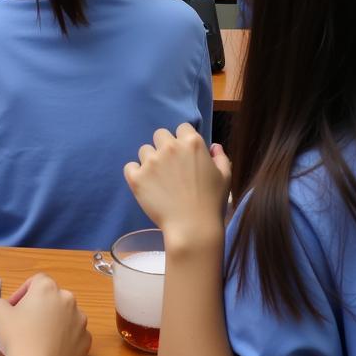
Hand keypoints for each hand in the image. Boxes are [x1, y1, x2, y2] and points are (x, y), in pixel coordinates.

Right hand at [0, 273, 90, 355]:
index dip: (23, 293)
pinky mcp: (86, 341)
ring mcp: (80, 321)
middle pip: (52, 298)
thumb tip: (4, 307)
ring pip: (65, 317)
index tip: (14, 308)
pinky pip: (74, 336)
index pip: (36, 281)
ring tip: (39, 339)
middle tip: (26, 324)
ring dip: (54, 323)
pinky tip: (51, 350)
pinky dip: (65, 340)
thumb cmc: (19, 339)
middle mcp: (68, 300)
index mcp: (47, 288)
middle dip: (40, 308)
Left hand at [124, 124, 230, 250]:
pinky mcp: (136, 177)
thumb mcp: (225, 177)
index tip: (184, 155)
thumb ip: (221, 157)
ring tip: (159, 179)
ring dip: (150, 160)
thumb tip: (214, 146)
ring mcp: (151, 161)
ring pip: (144, 150)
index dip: (183, 140)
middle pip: (160, 135)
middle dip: (164, 147)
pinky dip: (135, 173)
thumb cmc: (212, 203)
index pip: (182, 128)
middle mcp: (169, 147)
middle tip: (170, 166)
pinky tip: (146, 184)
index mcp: (191, 143)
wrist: (193, 228)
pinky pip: (130, 166)